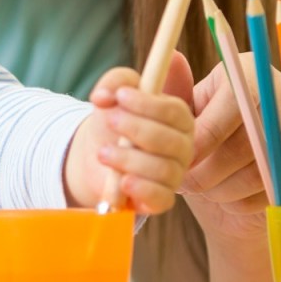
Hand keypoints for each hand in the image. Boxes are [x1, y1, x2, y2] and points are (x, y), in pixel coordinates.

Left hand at [67, 53, 194, 213]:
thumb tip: (104, 96)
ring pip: (163, 169)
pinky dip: (141, 189)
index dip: (148, 104)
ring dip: (129, 159)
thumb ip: (114, 83)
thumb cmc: (112, 118)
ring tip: (102, 153)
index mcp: (178, 118)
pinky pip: (161, 198)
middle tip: (110, 120)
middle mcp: (182, 146)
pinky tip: (122, 181)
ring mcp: (174, 174)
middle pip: (171, 141)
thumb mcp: (112, 93)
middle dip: (136, 129)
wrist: (98, 153)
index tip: (121, 96)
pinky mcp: (160, 198)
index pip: (176, 111)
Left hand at [180, 53, 280, 241]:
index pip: (235, 101)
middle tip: (186, 183)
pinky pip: (278, 191)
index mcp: (250, 72)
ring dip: (224, 188)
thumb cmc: (201, 135)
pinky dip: (245, 202)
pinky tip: (226, 198)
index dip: (206, 134)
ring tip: (202, 189)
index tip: (183, 158)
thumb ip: (175, 91)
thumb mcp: (184, 112)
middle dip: (210, 169)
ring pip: (264, 170)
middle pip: (251, 140)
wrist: (228, 175)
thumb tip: (172, 57)